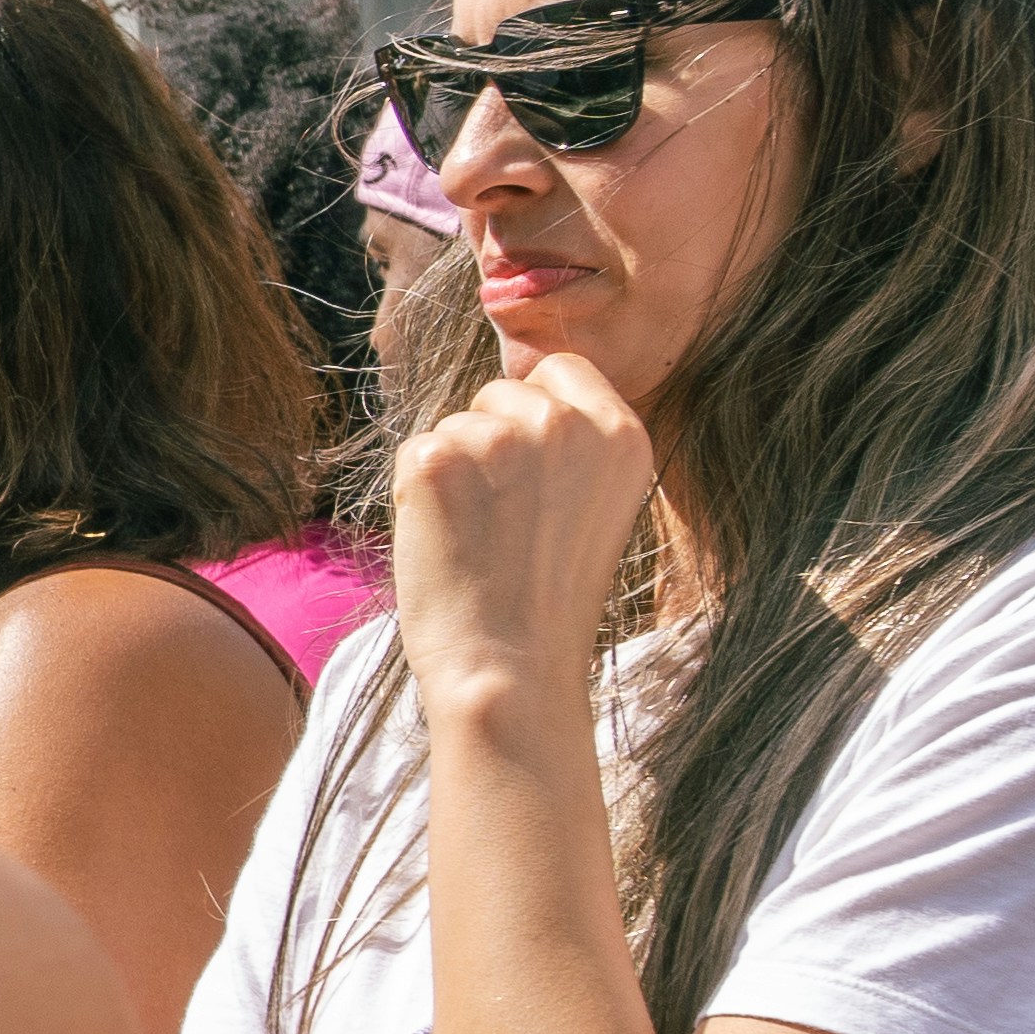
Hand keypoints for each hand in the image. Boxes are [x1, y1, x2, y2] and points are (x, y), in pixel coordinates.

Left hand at [382, 357, 663, 705]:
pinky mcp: (438, 460)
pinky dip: (415, 492)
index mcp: (621, 433)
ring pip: (453, 424)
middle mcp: (565, 425)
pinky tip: (446, 538)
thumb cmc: (547, 596)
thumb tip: (523, 389)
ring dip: (453, 470)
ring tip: (480, 536)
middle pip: (500, 392)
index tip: (527, 466)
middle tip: (504, 519)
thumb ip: (574, 443)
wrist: (510, 665)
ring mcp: (500, 439)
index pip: (562, 368)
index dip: (533, 409)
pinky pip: (413, 450)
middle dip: (489, 441)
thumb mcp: (597, 503)